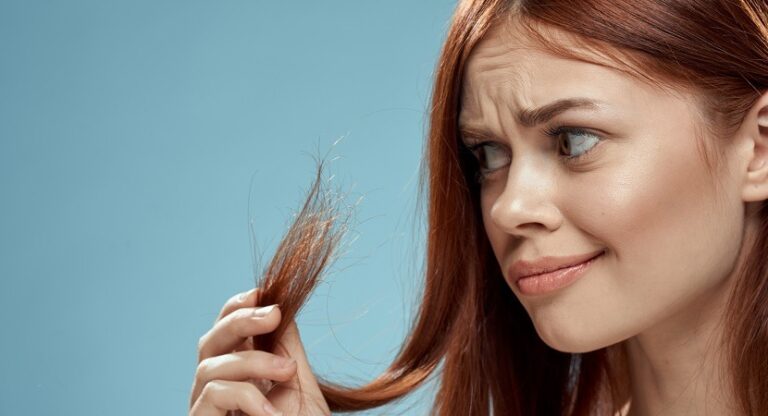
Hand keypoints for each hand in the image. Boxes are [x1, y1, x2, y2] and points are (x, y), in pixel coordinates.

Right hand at [189, 288, 330, 415]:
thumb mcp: (298, 384)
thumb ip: (286, 348)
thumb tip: (281, 307)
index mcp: (236, 371)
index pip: (224, 329)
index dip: (237, 306)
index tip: (263, 293)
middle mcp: (214, 387)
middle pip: (210, 341)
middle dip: (240, 320)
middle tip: (274, 314)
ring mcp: (205, 408)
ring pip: (210, 365)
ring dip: (252, 361)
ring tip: (288, 372)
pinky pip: (214, 396)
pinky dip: (246, 396)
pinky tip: (271, 412)